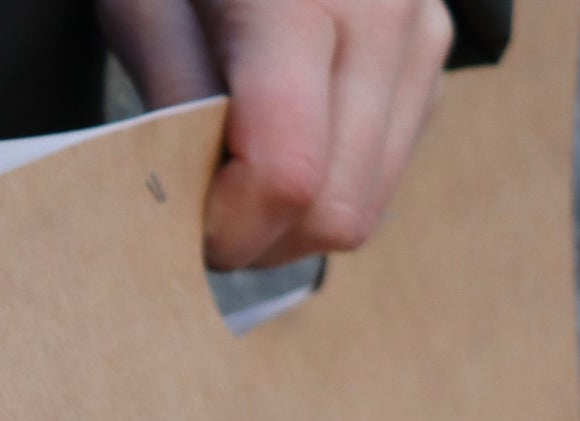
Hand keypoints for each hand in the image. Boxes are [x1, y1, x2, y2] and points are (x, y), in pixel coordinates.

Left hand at [98, 0, 455, 268]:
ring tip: (237, 172)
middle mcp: (381, 15)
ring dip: (292, 221)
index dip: (227, 225)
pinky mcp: (433, 50)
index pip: (285, 177)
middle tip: (202, 205)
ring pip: (367, 204)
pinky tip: (284, 137)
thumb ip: (173, 103)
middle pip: (336, 211)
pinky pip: (385, 167)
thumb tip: (186, 206)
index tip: (182, 213)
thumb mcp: (146, 2)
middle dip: (260, 237)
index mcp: (299, 0)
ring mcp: (420, 33)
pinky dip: (326, 181)